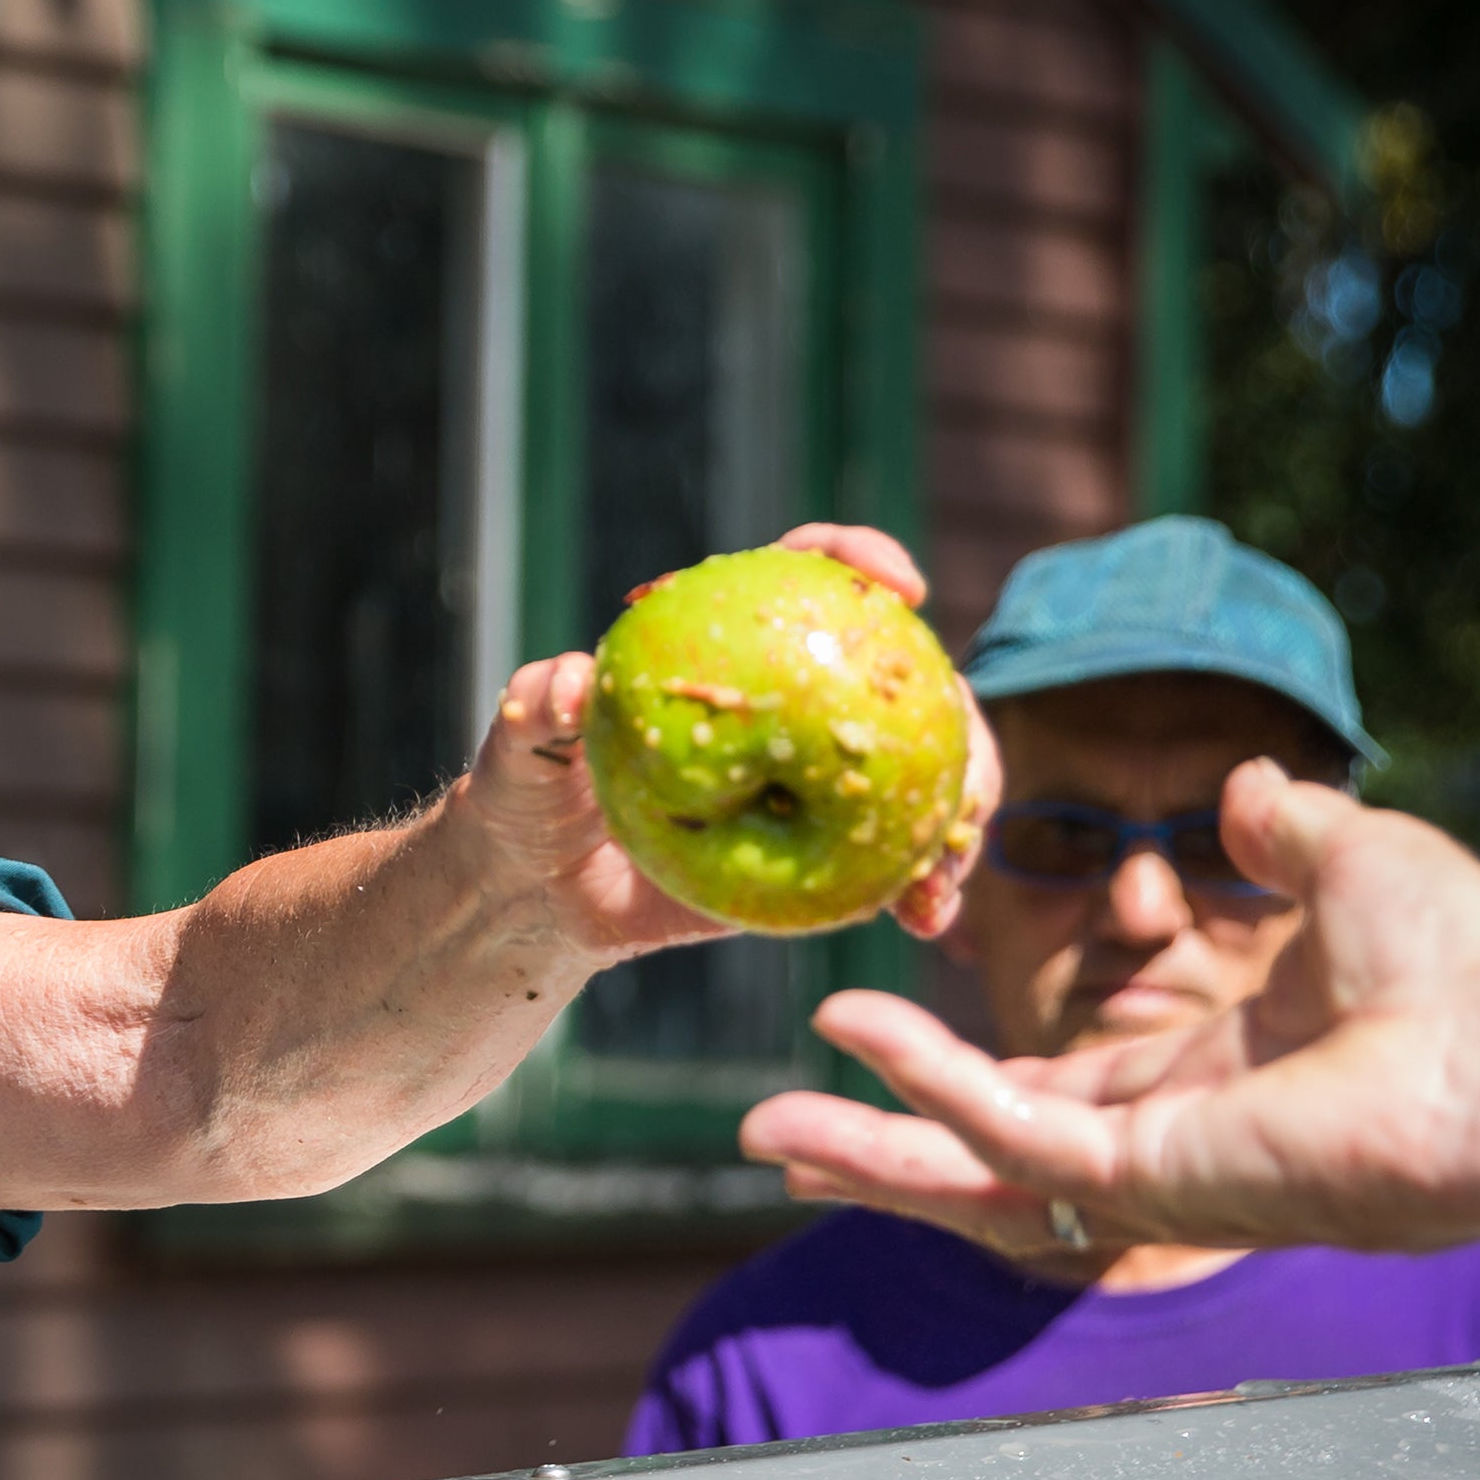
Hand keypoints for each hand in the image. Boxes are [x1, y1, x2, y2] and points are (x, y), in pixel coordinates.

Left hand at [460, 522, 992, 957]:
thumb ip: (538, 705)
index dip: (862, 561)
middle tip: (958, 772)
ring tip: (948, 866)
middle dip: (954, 718)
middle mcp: (792, 704)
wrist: (534, 888)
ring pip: (920, 777)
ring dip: (959, 816)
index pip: (809, 575)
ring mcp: (813, 781)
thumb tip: (569, 686)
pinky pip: (889, 864)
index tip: (901, 586)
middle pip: (904, 683)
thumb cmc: (527, 791)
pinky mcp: (821, 856)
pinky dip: (922, 889)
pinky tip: (927, 918)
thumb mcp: (520, 742)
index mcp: (731, 645)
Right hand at [739, 761, 1479, 1258]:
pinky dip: (929, 1090)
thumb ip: (1283, 825)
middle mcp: (1171, 1142)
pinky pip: (1014, 1138)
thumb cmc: (1474, 967)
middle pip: (984, 1157)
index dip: (957, 1074)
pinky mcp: (1155, 1178)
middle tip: (774, 1130)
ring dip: (865, 1152)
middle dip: (874, 1148)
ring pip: (975, 1174)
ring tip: (764, 1128)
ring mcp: (1157, 1171)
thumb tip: (1248, 782)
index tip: (873, 1033)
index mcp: (1212, 1084)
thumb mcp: (1352, 856)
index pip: (1053, 1098)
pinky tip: (856, 1040)